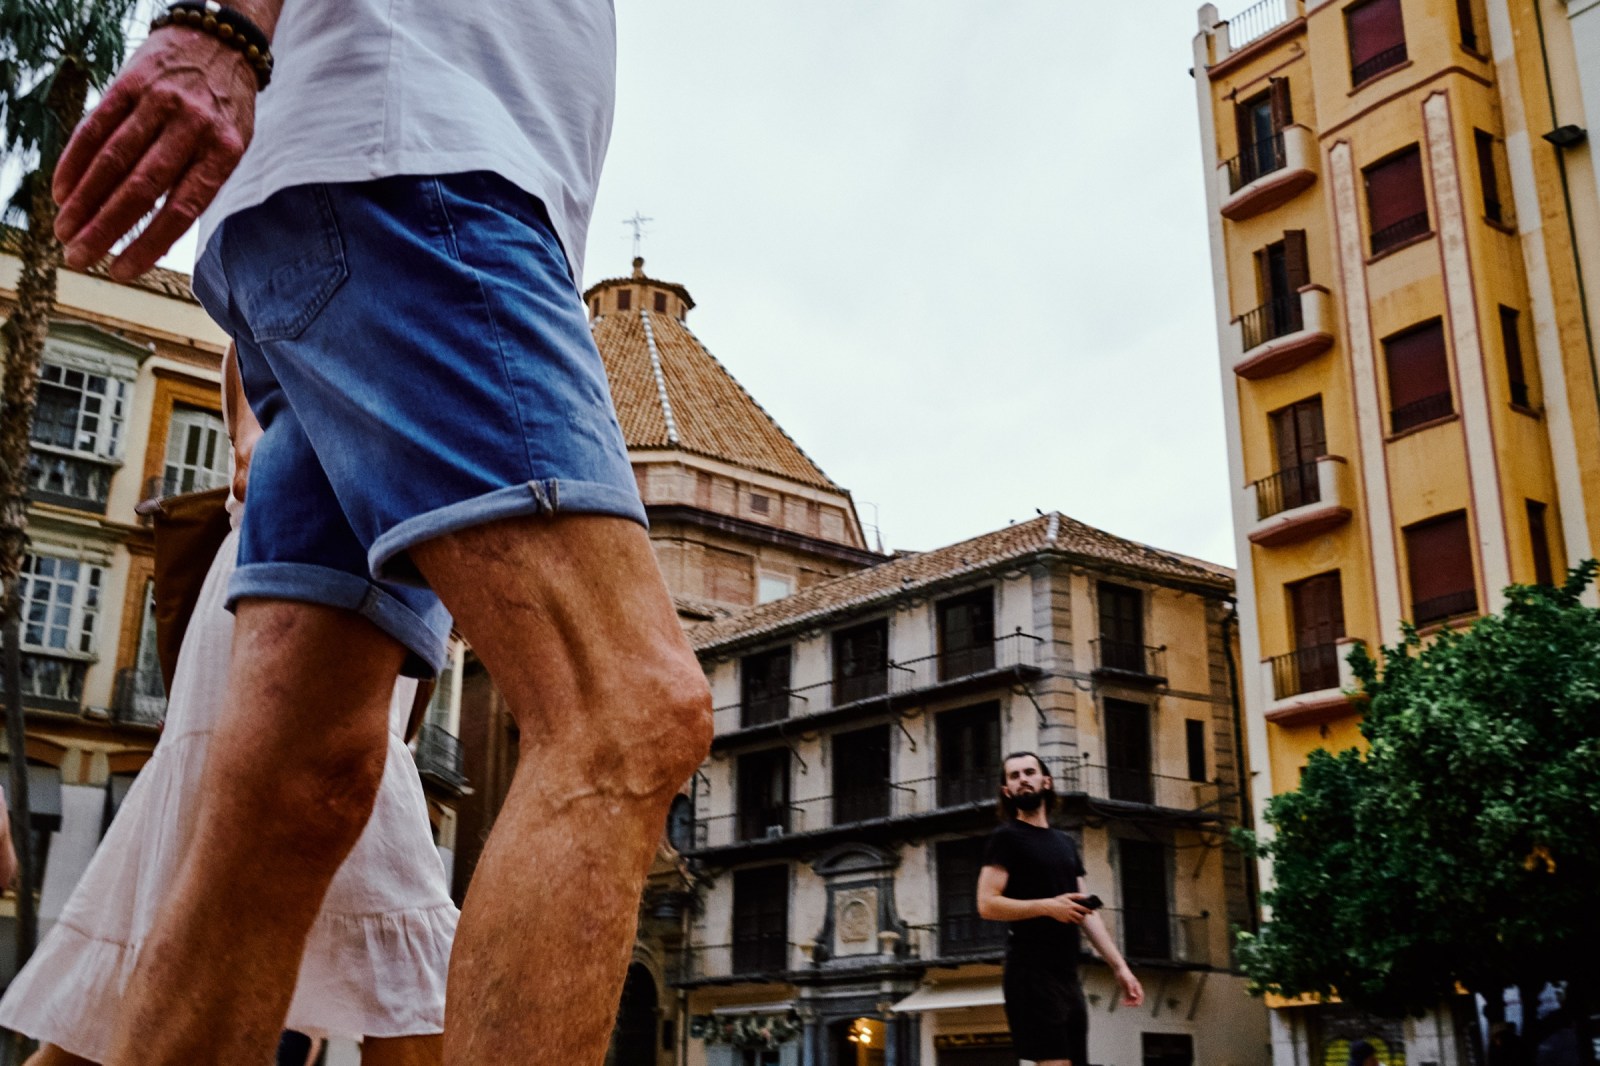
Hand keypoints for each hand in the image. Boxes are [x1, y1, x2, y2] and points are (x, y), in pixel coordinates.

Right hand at [53, 26, 257, 280]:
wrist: (218, 40)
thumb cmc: (224, 109)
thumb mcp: (232, 146)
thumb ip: (200, 184)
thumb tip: (158, 234)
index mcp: (224, 151)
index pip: (181, 209)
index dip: (148, 244)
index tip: (120, 271)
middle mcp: (192, 126)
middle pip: (141, 188)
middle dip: (106, 229)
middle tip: (79, 257)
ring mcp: (159, 102)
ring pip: (113, 160)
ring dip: (84, 201)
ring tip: (65, 230)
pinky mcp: (130, 82)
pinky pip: (96, 126)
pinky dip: (75, 162)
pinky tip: (61, 192)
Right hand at [1041, 892, 1091, 924]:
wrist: (1049, 907)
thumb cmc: (1059, 900)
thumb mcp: (1067, 896)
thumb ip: (1076, 896)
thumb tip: (1084, 896)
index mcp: (1072, 906)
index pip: (1083, 909)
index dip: (1089, 911)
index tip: (1092, 912)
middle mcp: (1071, 912)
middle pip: (1081, 917)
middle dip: (1083, 916)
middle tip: (1084, 915)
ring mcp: (1068, 917)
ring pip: (1077, 921)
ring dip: (1078, 919)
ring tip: (1078, 916)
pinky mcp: (1065, 921)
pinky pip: (1070, 921)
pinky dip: (1071, 920)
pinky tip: (1069, 916)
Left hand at [1115, 965, 1143, 1006]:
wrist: (1119, 969)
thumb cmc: (1124, 974)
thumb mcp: (1127, 981)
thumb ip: (1131, 989)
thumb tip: (1134, 997)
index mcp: (1137, 987)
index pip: (1141, 997)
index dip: (1138, 1002)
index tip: (1132, 1005)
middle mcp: (1135, 989)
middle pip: (1136, 1000)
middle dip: (1132, 1003)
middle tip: (1126, 1004)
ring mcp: (1130, 990)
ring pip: (1131, 1000)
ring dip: (1128, 1003)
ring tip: (1122, 1003)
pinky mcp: (1126, 990)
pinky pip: (1127, 998)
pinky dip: (1125, 1000)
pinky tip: (1121, 1001)